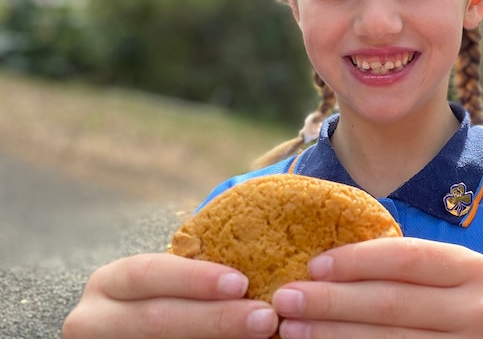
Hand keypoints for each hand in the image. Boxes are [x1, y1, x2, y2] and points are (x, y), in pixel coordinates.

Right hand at [62, 253, 278, 338]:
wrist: (144, 332)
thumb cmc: (171, 298)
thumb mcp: (170, 285)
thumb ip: (203, 278)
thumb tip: (260, 276)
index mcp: (110, 284)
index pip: (147, 274)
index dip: (194, 278)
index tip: (241, 282)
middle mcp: (95, 321)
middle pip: (155, 321)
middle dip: (215, 320)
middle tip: (264, 318)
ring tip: (260, 338)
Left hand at [272, 237, 482, 338]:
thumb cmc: (446, 310)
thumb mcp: (436, 280)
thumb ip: (397, 269)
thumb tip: (321, 264)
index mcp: (473, 270)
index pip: (407, 258)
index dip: (357, 261)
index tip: (313, 265)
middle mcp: (479, 311)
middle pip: (392, 302)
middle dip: (332, 300)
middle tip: (285, 298)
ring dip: (331, 334)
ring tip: (291, 328)